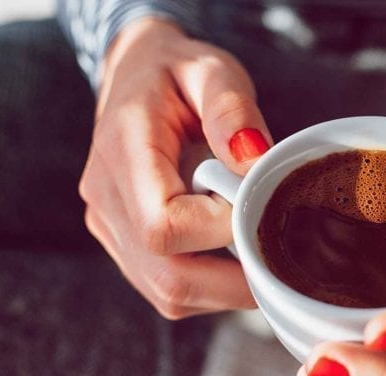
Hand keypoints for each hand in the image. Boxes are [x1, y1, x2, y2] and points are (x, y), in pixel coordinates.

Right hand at [80, 19, 271, 318]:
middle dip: (236, 279)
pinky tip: (236, 253)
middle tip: (281, 252)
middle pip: (169, 278)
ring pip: (170, 295)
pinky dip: (212, 286)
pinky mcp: (125, 246)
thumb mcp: (210, 69)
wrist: (136, 76)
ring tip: (259, 246)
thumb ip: (231, 108)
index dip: (221, 230)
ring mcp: (110, 228)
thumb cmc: (177, 73)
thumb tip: (253, 161)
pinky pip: (169, 289)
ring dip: (227, 288)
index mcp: (122, 152)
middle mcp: (105, 199)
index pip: (164, 226)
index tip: (257, 201)